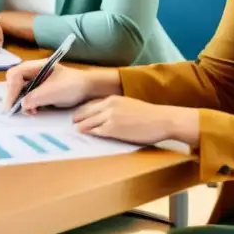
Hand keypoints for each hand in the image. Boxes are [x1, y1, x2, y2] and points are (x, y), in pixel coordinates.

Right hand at [3, 62, 121, 112]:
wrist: (88, 89)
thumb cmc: (72, 86)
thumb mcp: (53, 92)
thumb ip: (36, 97)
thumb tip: (22, 105)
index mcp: (36, 66)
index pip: (15, 74)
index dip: (12, 89)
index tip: (12, 105)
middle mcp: (33, 71)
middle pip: (14, 81)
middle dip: (13, 95)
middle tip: (13, 110)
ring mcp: (36, 80)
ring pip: (19, 89)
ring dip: (20, 101)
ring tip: (28, 112)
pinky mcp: (39, 89)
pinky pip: (27, 95)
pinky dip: (27, 104)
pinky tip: (33, 111)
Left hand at [73, 96, 198, 146]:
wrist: (162, 120)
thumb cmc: (150, 115)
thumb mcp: (130, 105)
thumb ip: (118, 107)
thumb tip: (109, 114)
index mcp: (113, 99)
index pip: (92, 104)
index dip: (83, 110)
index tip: (78, 114)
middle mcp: (109, 106)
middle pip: (86, 112)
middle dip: (78, 117)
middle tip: (72, 122)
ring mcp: (110, 117)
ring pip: (89, 122)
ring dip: (81, 126)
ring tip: (76, 129)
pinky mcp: (113, 129)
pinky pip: (97, 131)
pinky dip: (90, 133)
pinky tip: (86, 135)